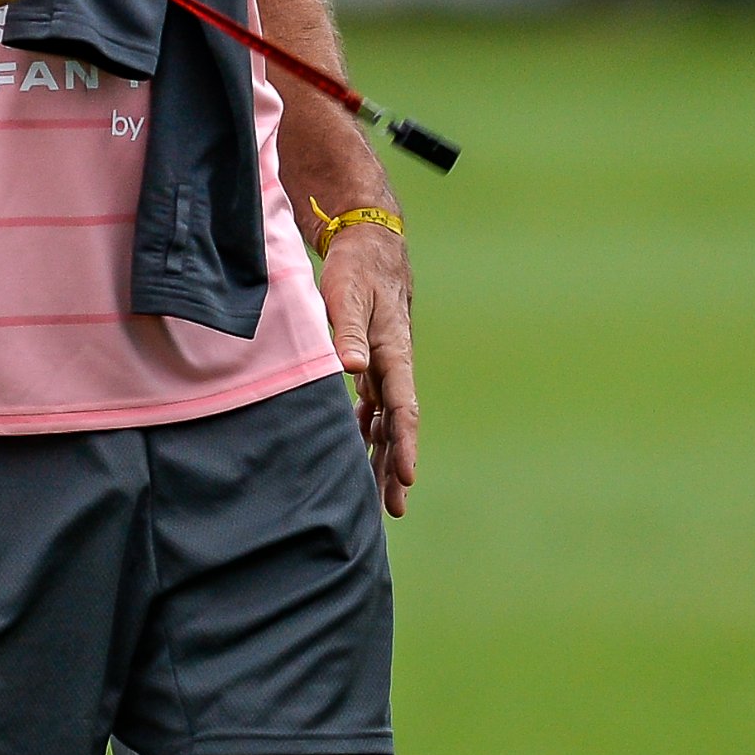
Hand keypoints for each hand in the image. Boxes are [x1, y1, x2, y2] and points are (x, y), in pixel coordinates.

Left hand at [320, 223, 416, 515]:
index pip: (404, 408)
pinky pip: (376, 407)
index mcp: (395, 353)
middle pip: (399, 426)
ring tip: (378, 497)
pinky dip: (371, 432)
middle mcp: (395, 366)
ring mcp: (386, 368)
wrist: (371, 246)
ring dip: (384, 457)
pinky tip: (361, 452)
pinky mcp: (374, 364)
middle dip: (397, 467)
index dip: (406, 445)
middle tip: (395, 509)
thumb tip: (354, 371)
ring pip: (388, 422)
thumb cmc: (358, 269)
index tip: (408, 477)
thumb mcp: (347, 295)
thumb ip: (347, 333)